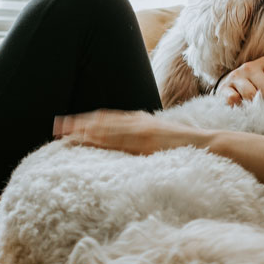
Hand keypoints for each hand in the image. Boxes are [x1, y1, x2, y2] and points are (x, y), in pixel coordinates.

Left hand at [53, 109, 208, 154]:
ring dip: (83, 130)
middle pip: (102, 121)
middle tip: (56, 126)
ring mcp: (141, 130)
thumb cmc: (185, 145)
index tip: (71, 122)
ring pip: (105, 129)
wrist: (206, 144)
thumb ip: (146, 138)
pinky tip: (86, 140)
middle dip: (79, 123)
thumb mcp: (162, 138)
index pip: (109, 118)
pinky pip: (117, 140)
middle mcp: (138, 122)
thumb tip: (133, 145)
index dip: (89, 120)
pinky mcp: (144, 140)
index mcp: (141, 120)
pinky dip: (100, 138)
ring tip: (63, 134)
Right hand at [216, 56, 263, 105]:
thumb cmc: (259, 82)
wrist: (231, 84)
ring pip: (251, 95)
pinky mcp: (224, 88)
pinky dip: (239, 105)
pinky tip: (242, 106)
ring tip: (257, 106)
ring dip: (256, 104)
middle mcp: (250, 66)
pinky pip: (233, 99)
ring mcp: (236, 76)